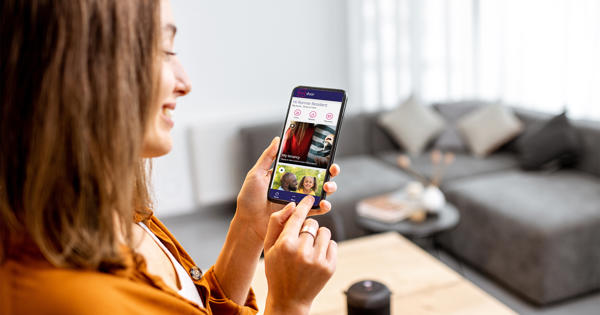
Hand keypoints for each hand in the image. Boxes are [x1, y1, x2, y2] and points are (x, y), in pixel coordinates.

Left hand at [235, 137, 340, 241]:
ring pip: (322, 192)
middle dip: (330, 172)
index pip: (307, 164)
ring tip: (327, 187)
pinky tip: (324, 204)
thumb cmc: (249, 199)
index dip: (320, 159)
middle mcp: (296, 186)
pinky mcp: (300, 214)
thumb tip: (278, 139)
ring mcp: (299, 200)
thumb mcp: (256, 174)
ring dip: (330, 188)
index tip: (327, 154)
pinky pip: (316, 210)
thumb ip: (268, 157)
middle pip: (319, 176)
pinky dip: (323, 207)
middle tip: (332, 169)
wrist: (248, 222)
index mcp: (288, 175)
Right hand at [263, 196, 336, 314]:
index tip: (309, 197)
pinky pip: (333, 244)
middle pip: (312, 223)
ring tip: (309, 249)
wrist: (289, 299)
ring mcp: (318, 260)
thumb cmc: (276, 270)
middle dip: (308, 228)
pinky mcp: (329, 267)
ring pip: (324, 232)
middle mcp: (302, 251)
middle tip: (301, 240)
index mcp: (285, 244)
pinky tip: (316, 257)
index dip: (304, 204)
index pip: (298, 216)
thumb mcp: (268, 248)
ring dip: (318, 237)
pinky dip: (326, 247)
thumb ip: (276, 224)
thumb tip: (291, 205)